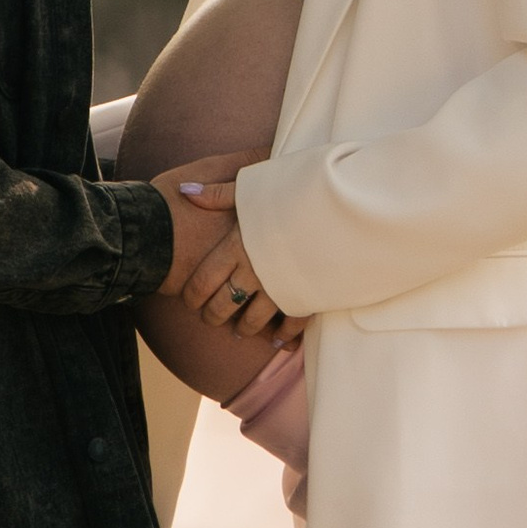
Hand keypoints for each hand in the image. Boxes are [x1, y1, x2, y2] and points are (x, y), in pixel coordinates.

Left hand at [161, 158, 292, 337]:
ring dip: (245, 329)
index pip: (202, 282)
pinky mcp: (306, 297)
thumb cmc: (295, 190)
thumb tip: (185, 191)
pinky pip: (290, 325)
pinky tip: (278, 338)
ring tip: (241, 331)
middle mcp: (254, 271)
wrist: (341, 204)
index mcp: (237, 246)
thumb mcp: (254, 188)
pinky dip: (283, 335)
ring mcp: (280, 287)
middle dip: (213, 317)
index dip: (192, 296)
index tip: (189, 301)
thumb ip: (218, 195)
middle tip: (212, 319)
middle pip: (223, 305)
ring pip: (252, 321)